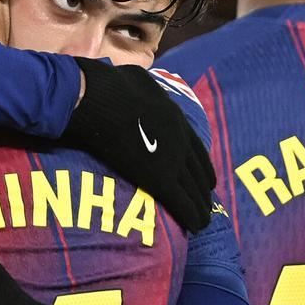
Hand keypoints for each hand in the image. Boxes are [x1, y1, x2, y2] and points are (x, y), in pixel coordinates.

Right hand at [61, 58, 215, 232]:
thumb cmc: (108, 87)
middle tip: (206, 199)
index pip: (194, 146)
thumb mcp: (133, 79)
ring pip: (193, 188)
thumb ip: (142, 87)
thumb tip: (134, 80)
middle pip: (198, 169)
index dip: (200, 164)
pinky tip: (197, 225)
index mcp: (174, 115)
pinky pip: (181, 201)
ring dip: (201, 204)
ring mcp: (171, 158)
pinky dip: (191, 215)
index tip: (205, 176)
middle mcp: (179, 138)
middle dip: (203, 186)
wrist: (98, 99)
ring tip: (205, 218)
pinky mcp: (159, 177)